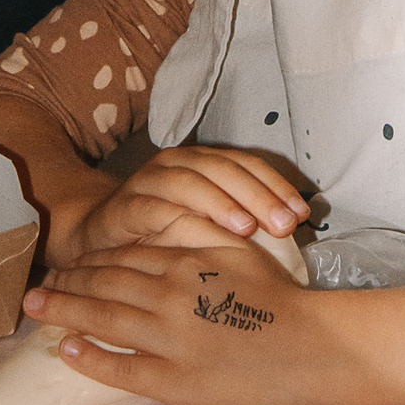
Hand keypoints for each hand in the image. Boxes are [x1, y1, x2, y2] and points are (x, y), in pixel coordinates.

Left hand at [22, 242, 352, 404]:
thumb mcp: (235, 250)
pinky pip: (122, 369)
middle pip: (103, 287)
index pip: (121, 259)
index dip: (86, 263)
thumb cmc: (277, 298)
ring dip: (66, 314)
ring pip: (105, 321)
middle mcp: (169, 298)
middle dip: (64, 287)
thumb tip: (156, 226)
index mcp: (184, 264)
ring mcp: (169, 341)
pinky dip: (91, 360)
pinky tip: (68, 351)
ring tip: (38, 312)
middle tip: (35, 291)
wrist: (309, 346)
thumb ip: (194, 237)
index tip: (64, 266)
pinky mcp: (175, 381)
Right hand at [65, 144, 310, 262]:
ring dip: (222, 202)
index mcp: (203, 163)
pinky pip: (156, 209)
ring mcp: (150, 181)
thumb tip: (293, 231)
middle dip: (258, 194)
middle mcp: (178, 163)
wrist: (100, 242)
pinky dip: (182, 219)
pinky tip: (202, 236)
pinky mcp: (126, 206)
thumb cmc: (164, 237)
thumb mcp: (207, 226)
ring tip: (249, 227)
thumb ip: (242, 222)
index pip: (248, 165)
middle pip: (225, 169)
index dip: (277, 185)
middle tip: (284, 224)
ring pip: (192, 182)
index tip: (303, 215)